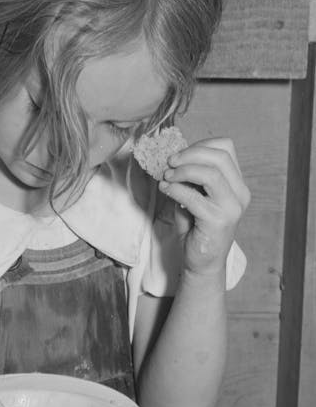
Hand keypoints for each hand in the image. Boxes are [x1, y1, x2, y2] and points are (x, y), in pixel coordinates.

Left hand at [158, 137, 249, 274]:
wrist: (202, 261)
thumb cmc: (196, 225)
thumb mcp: (194, 194)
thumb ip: (190, 175)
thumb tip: (171, 155)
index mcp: (237, 183)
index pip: (226, 148)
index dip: (200, 145)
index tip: (179, 154)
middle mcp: (240, 193)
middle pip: (219, 157)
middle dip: (190, 154)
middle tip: (169, 162)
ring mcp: (232, 207)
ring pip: (210, 174)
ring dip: (183, 171)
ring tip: (167, 177)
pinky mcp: (218, 221)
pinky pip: (194, 197)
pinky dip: (175, 189)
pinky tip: (165, 189)